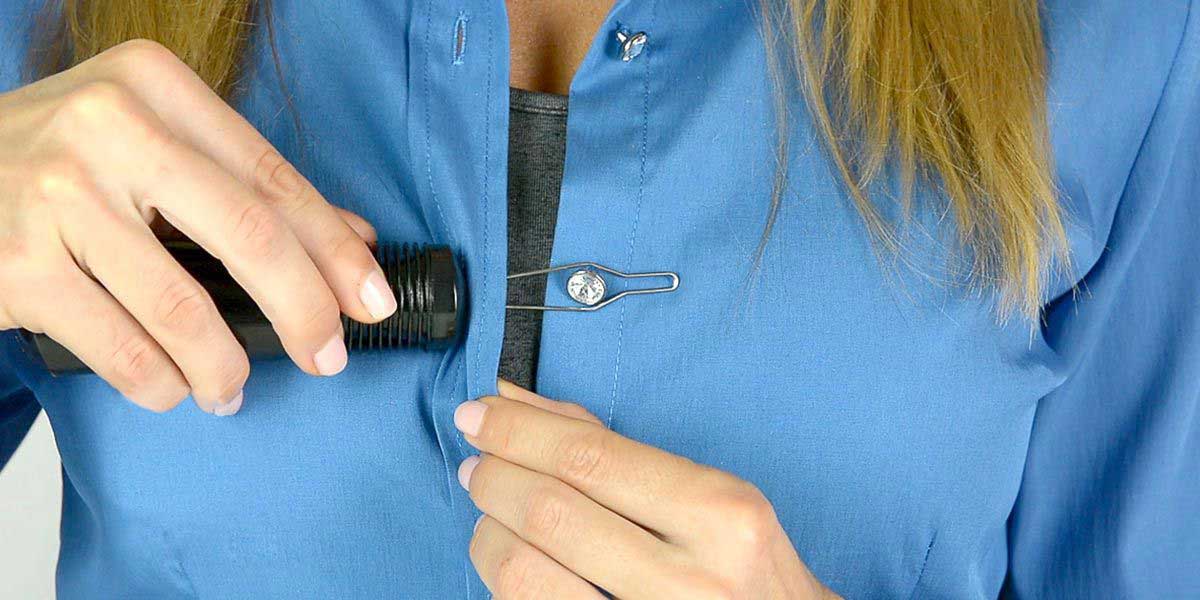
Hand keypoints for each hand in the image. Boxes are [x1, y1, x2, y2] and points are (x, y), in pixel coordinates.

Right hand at [0, 40, 396, 414]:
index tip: (373, 299)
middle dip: (304, 310)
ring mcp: (55, 195)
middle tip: (327, 356)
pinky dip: (160, 384)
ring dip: (224, 366)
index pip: (271, 178)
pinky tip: (171, 388)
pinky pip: (122, 349)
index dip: (335, 249)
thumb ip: (243, 184)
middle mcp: (107, 127)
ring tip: (229, 388)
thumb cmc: (57, 162)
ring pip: (183, 308)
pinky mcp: (16, 266)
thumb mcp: (148, 143)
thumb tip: (351, 240)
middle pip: (248, 235)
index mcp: (153, 86)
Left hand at [454, 381, 839, 599]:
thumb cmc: (745, 572)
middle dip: (494, 475)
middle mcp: (691, 578)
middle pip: (550, 510)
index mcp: (721, 514)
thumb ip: (615, 450)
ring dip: (489, 531)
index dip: (518, 431)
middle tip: (477, 464)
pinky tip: (514, 560)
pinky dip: (504, 578)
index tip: (478, 413)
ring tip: (492, 515)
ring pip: (524, 572)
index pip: (591, 458)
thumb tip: (518, 401)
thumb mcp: (710, 500)